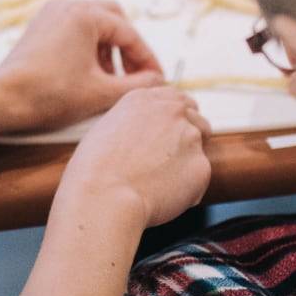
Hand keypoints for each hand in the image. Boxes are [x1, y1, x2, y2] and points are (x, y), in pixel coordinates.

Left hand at [0, 0, 164, 132]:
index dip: (147, 59)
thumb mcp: (101, 93)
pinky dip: (88, 45)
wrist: (3, 100)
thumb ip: (136, 85)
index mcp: (86, 14)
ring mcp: (51, 12)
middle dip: (128, 47)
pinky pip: (74, 27)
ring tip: (111, 78)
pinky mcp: (39, 25)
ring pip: (94, 22)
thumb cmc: (51, 95)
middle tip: (134, 74)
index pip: (129, 34)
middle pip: (114, 18)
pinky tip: (88, 72)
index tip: (157, 79)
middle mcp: (69, 5)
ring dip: (108, 47)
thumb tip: (158, 80)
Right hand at [61, 87, 211, 231]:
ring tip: (159, 181)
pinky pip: (199, 178)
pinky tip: (162, 196)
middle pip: (195, 118)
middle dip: (187, 135)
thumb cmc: (94, 169)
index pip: (175, 99)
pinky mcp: (202, 166)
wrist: (105, 195)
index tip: (170, 132)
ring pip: (199, 148)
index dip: (174, 118)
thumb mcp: (106, 128)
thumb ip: (133, 123)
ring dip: (186, 161)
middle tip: (170, 158)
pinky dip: (187, 189)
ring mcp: (191, 137)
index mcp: (146, 98)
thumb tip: (142, 136)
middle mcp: (172, 111)